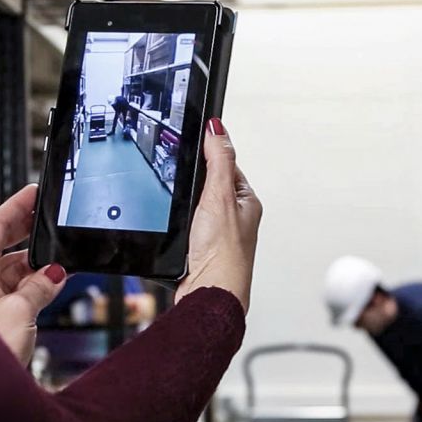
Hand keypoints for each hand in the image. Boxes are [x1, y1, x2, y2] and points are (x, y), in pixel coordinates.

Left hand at [0, 184, 66, 364]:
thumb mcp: (20, 312)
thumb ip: (41, 287)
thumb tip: (55, 273)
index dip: (15, 208)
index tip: (32, 193)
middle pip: (4, 248)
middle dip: (30, 235)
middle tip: (50, 220)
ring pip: (13, 273)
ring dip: (38, 268)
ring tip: (62, 263)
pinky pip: (17, 294)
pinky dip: (36, 289)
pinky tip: (53, 287)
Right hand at [176, 119, 261, 312]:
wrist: (210, 294)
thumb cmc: (224, 253)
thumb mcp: (219, 196)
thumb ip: (218, 160)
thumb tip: (217, 128)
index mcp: (246, 201)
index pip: (225, 165)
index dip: (206, 156)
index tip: (190, 148)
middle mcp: (234, 218)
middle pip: (205, 186)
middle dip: (189, 186)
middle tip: (181, 187)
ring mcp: (216, 235)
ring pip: (191, 209)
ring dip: (181, 211)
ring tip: (181, 217)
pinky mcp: (199, 250)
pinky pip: (183, 229)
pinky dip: (175, 228)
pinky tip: (175, 233)